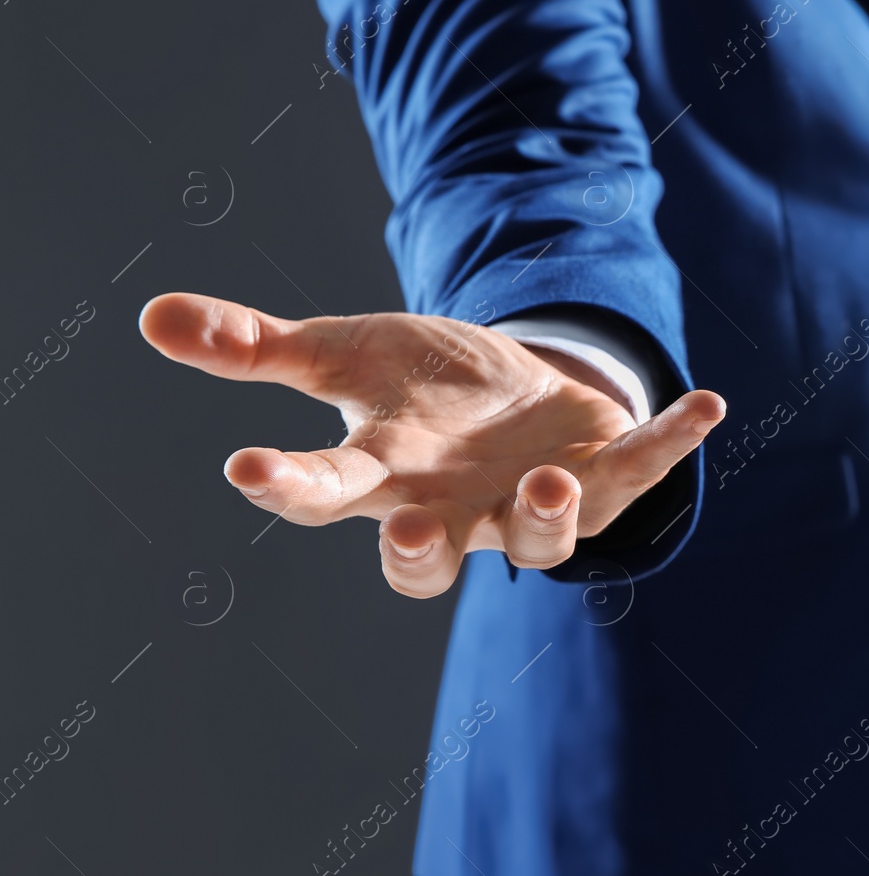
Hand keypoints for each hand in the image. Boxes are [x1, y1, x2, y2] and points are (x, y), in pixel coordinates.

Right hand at [139, 293, 724, 596]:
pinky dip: (673, 442)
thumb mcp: (344, 353)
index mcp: (385, 477)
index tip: (248, 467)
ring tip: (557, 475)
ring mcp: (532, 502)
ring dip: (552, 518)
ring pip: (541, 541)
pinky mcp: (603, 479)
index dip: (291, 489)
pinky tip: (708, 403)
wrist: (511, 392)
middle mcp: (456, 508)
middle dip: (420, 554)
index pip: (325, 497)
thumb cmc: (420, 385)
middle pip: (427, 561)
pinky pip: (641, 473)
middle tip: (412, 528)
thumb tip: (152, 314)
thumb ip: (258, 347)